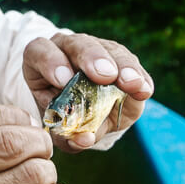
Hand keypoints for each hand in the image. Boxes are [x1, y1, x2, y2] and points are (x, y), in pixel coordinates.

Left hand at [23, 32, 153, 152]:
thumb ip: (68, 134)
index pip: (41, 52)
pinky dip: (139, 77)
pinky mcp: (118, 56)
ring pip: (108, 49)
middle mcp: (66, 47)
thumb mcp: (57, 125)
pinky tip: (144, 90)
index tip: (63, 81)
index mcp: (40, 59)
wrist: (77, 110)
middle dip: (92, 59)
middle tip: (104, 76)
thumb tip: (84, 139)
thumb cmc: (58, 115)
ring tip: (132, 84)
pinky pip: (130, 63)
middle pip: (78, 44)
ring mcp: (94, 47)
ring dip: (122, 67)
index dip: (51, 63)